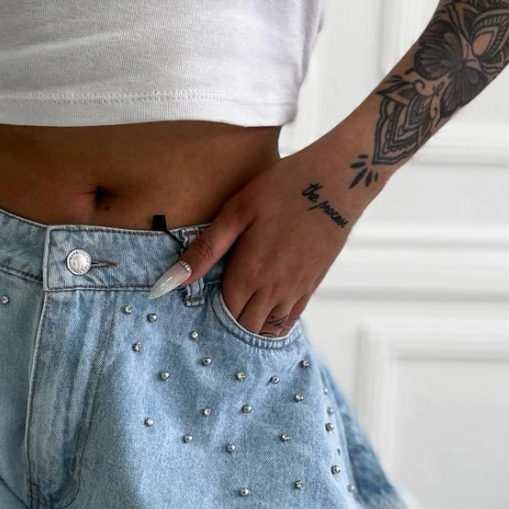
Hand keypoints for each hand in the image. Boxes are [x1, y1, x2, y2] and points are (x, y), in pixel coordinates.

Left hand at [148, 140, 370, 336]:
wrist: (340, 179)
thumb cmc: (284, 187)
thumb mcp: (237, 212)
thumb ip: (204, 251)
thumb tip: (169, 282)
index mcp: (249, 272)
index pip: (222, 313)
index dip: (208, 315)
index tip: (197, 309)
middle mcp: (273, 289)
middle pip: (244, 326)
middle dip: (227, 326)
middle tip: (212, 318)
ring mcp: (295, 290)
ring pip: (267, 329)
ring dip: (250, 327)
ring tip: (234, 319)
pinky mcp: (312, 285)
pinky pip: (289, 321)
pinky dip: (273, 326)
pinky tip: (262, 316)